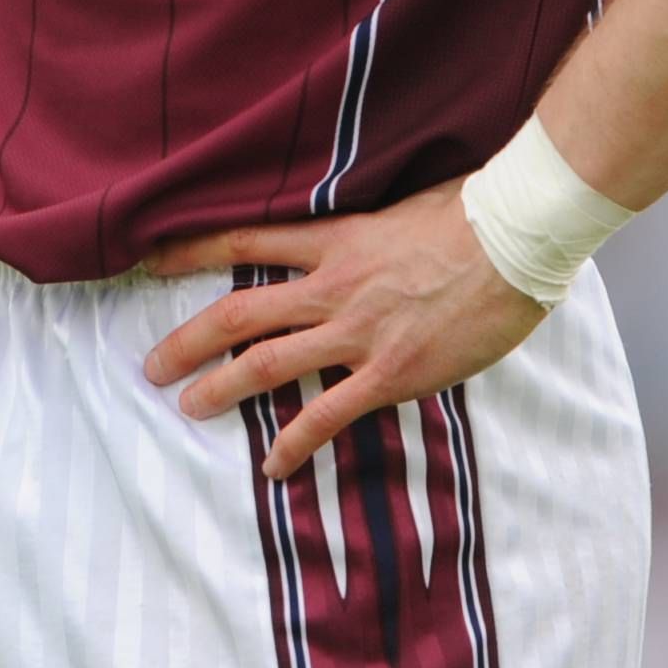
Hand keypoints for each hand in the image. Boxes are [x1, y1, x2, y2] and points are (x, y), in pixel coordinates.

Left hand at [141, 183, 545, 479]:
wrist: (515, 241)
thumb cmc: (470, 213)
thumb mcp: (402, 203)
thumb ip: (368, 224)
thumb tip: (362, 228)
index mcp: (334, 240)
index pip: (245, 241)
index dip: (192, 251)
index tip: (151, 263)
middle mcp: (332, 286)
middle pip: (239, 313)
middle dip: (188, 341)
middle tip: (152, 366)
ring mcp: (358, 332)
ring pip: (268, 364)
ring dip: (221, 388)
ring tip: (188, 407)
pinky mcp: (389, 372)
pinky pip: (328, 414)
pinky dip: (294, 442)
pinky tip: (271, 463)